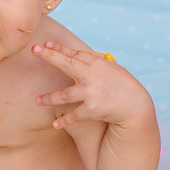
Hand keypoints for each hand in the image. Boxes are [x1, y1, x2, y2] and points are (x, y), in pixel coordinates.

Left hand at [32, 41, 152, 129]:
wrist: (136, 105)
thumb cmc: (122, 85)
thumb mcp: (111, 68)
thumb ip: (94, 61)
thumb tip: (78, 53)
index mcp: (96, 64)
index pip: (74, 54)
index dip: (58, 49)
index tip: (44, 44)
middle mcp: (92, 76)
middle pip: (67, 64)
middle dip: (49, 56)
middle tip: (33, 50)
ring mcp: (91, 93)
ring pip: (64, 95)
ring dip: (49, 98)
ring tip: (37, 100)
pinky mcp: (92, 109)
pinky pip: (74, 115)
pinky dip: (64, 121)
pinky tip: (55, 125)